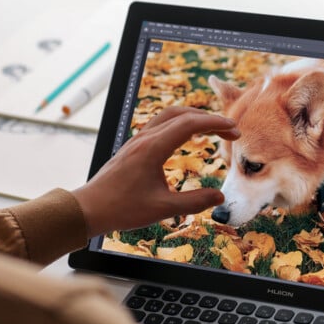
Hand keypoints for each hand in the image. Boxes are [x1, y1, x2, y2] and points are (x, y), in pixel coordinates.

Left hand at [73, 106, 239, 236]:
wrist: (88, 208)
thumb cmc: (122, 209)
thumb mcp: (162, 209)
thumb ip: (194, 202)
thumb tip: (220, 198)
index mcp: (153, 148)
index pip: (190, 124)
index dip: (216, 124)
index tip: (236, 131)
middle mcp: (145, 138)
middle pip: (182, 114)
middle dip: (210, 118)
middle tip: (231, 131)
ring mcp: (138, 140)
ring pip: (170, 115)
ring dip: (194, 117)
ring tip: (213, 128)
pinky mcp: (134, 146)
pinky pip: (161, 124)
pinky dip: (180, 123)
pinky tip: (187, 136)